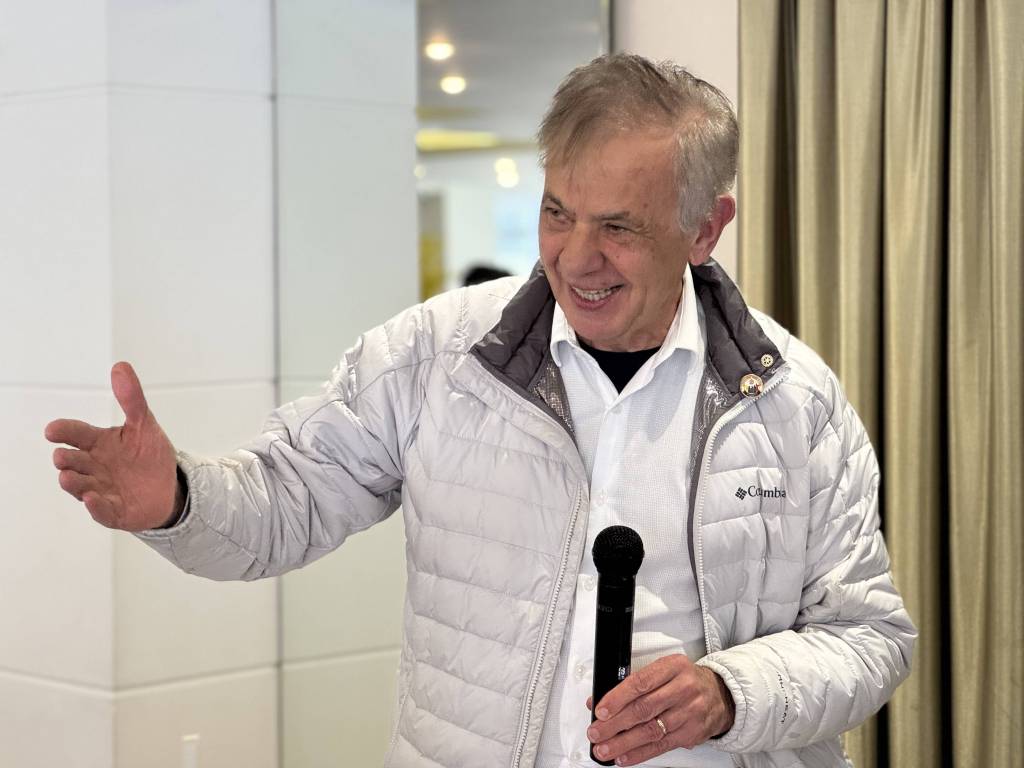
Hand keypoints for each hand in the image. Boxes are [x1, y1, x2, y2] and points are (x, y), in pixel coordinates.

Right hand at [45, 362, 181, 530]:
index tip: (53, 430)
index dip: (64, 431)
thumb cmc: (148, 455)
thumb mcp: (144, 424)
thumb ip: (132, 398)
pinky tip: (93, 499)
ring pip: (80, 486)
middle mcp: (94, 466)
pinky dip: (95, 506)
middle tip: (62, 456)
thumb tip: (120, 367)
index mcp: (98, 443)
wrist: (168, 488)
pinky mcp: (112, 511)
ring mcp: (101, 489)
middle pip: (73, 461)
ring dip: (73, 482)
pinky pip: (101, 510)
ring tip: (67, 476)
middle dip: (66, 459)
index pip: (76, 434)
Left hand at [585, 653, 734, 765]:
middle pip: (644, 709)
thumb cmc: (686, 680)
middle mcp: (683, 689)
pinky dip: (639, 753)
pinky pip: (661, 746)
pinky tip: (624, 756)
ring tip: (605, 749)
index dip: (618, 698)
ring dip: (623, 742)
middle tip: (596, 732)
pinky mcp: (691, 734)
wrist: (720, 694)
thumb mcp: (664, 670)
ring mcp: (689, 712)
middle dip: (616, 724)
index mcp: (673, 667)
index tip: (601, 710)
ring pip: (651, 730)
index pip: (641, 682)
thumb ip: (633, 684)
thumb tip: (600, 700)